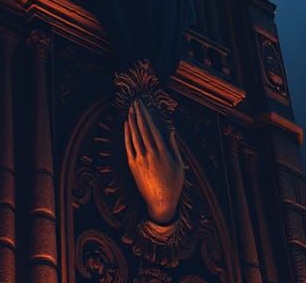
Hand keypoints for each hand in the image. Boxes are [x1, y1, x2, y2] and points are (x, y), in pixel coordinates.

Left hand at [123, 100, 184, 225]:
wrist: (160, 202)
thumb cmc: (173, 184)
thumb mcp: (179, 165)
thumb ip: (174, 147)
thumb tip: (171, 131)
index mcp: (162, 153)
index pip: (152, 129)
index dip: (146, 116)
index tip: (143, 106)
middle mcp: (150, 154)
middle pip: (142, 130)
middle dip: (138, 114)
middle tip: (135, 102)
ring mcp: (140, 160)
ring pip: (134, 136)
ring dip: (131, 122)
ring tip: (130, 110)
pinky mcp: (133, 166)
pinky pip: (128, 147)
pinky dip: (127, 135)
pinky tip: (126, 126)